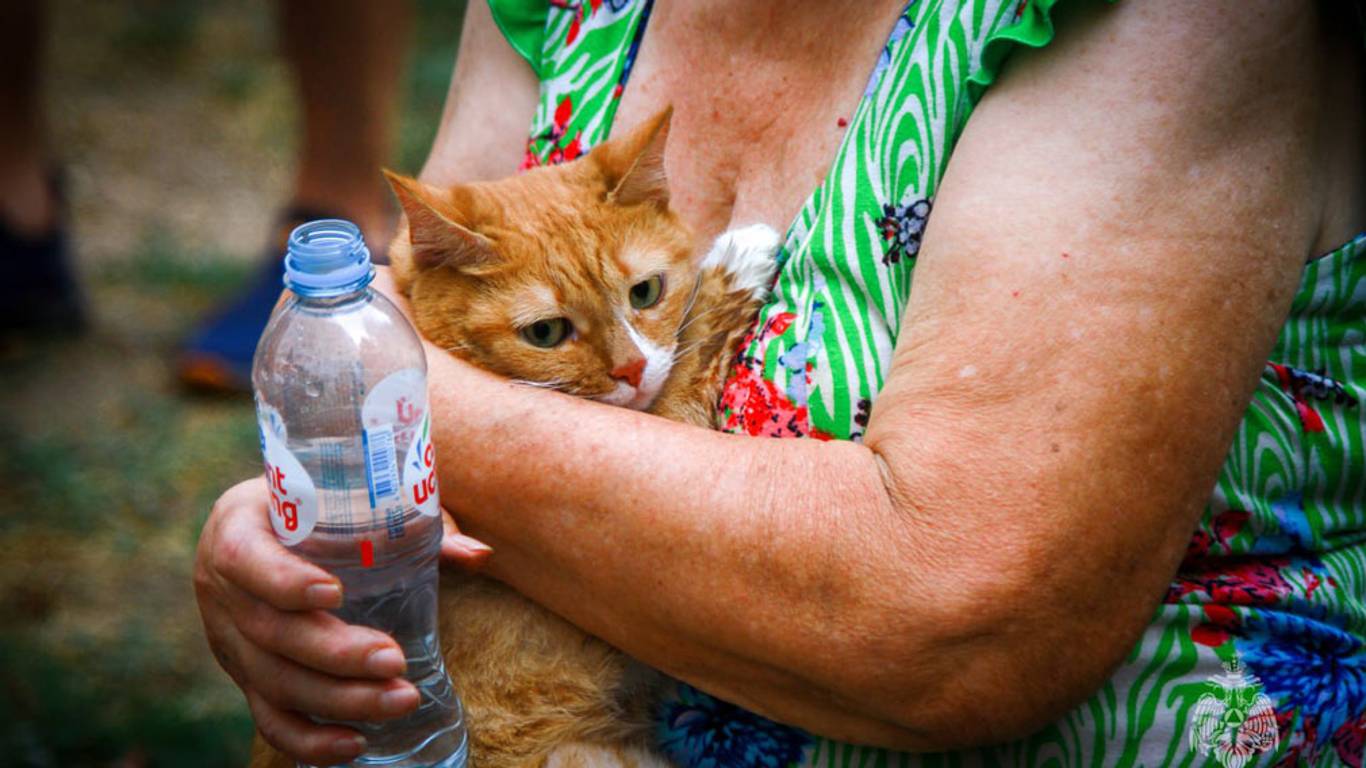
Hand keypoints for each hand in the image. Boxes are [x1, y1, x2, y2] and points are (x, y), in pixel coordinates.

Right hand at [194, 477, 491, 764]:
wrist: (264, 525)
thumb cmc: (319, 505)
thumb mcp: (349, 498)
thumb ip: (412, 523)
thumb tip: (479, 554)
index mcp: (237, 529)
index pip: (246, 559)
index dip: (285, 582)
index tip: (335, 592)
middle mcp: (221, 588)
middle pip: (270, 633)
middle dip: (335, 654)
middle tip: (395, 661)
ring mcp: (228, 638)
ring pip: (274, 681)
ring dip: (338, 699)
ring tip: (400, 700)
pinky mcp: (244, 676)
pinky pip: (268, 717)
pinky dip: (309, 739)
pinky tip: (355, 744)